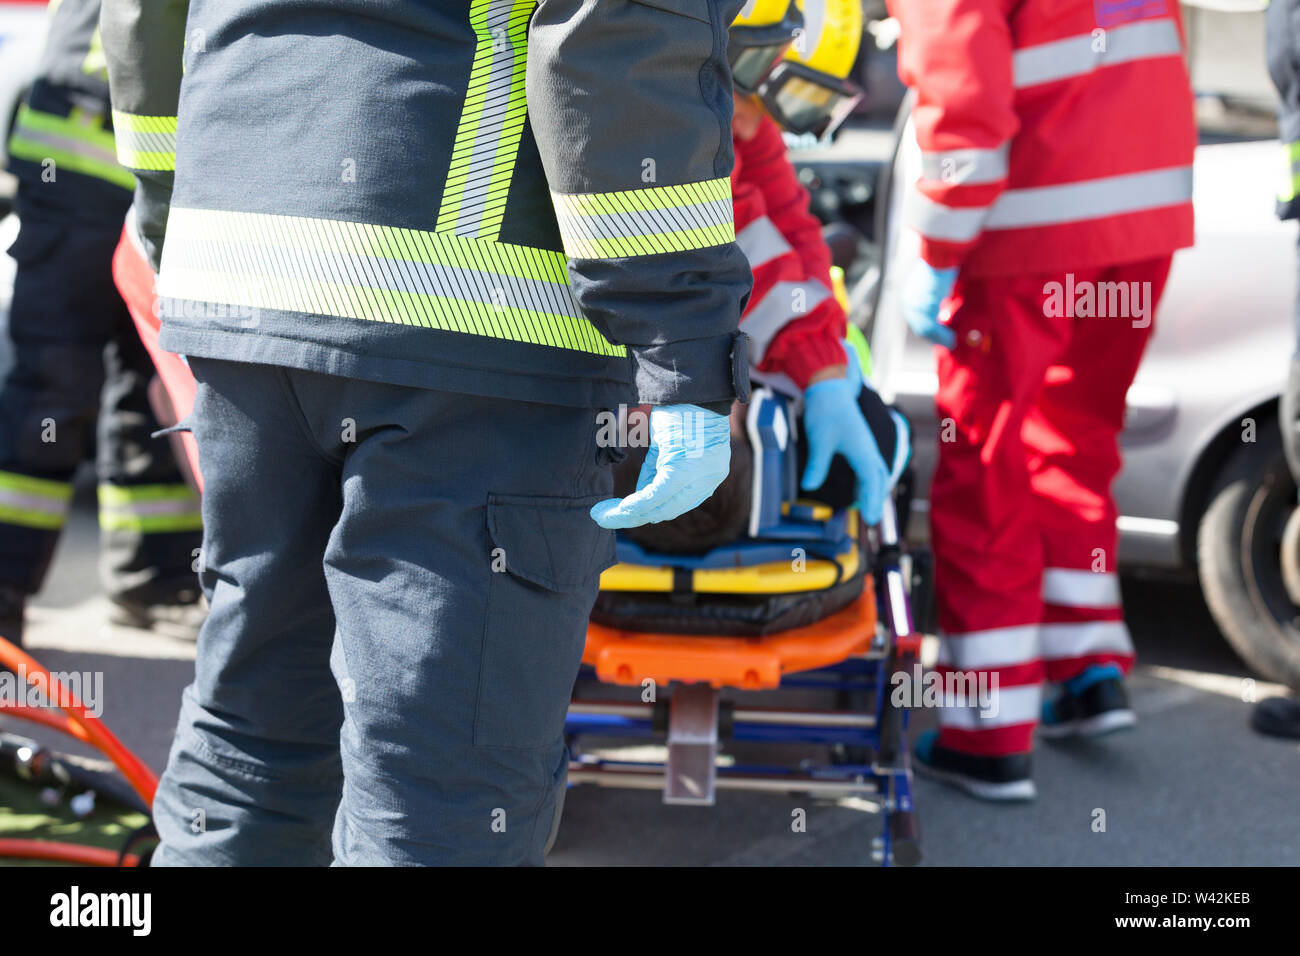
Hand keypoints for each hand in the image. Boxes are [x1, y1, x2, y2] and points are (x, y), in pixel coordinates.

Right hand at [590, 405, 730, 528]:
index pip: (679, 503)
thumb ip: (658, 469)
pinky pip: (654, 496)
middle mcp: (709, 479)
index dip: (651, 510)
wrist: (690, 384)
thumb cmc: (681, 407)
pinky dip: (633, 504)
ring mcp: (698, 477)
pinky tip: (617, 509)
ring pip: (659, 507)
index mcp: (710, 473)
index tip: (627, 511)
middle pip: (668, 510)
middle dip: (635, 515)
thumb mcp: (670, 444)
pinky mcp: (681, 470)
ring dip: (629, 513)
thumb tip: (641, 494)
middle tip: (607, 517)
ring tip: (604, 515)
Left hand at [801, 375, 889, 524]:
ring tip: (868, 508)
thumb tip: (808, 486)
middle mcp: (869, 449)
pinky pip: (870, 465)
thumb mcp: (819, 440)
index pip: (871, 481)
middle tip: (871, 520)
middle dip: (877, 500)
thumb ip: (817, 465)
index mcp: (862, 451)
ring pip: (877, 472)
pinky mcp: (861, 442)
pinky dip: (869, 479)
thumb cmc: (826, 412)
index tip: (871, 520)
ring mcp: (866, 445)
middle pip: (879, 479)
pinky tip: (860, 487)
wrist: (831, 388)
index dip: (872, 501)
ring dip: (874, 490)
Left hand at [901, 262, 958, 348]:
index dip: (930, 329)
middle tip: (948, 341)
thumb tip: (948, 307)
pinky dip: (943, 336)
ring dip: (941, 338)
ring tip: (952, 342)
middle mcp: (909, 304)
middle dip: (935, 337)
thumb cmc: (942, 264)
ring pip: (926, 330)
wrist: (940, 257)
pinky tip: (952, 339)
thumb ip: (940, 296)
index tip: (941, 335)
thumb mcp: (938, 283)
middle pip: (920, 328)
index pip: (918, 319)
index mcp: (910, 297)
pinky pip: (932, 329)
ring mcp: (915, 308)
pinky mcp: (923, 309)